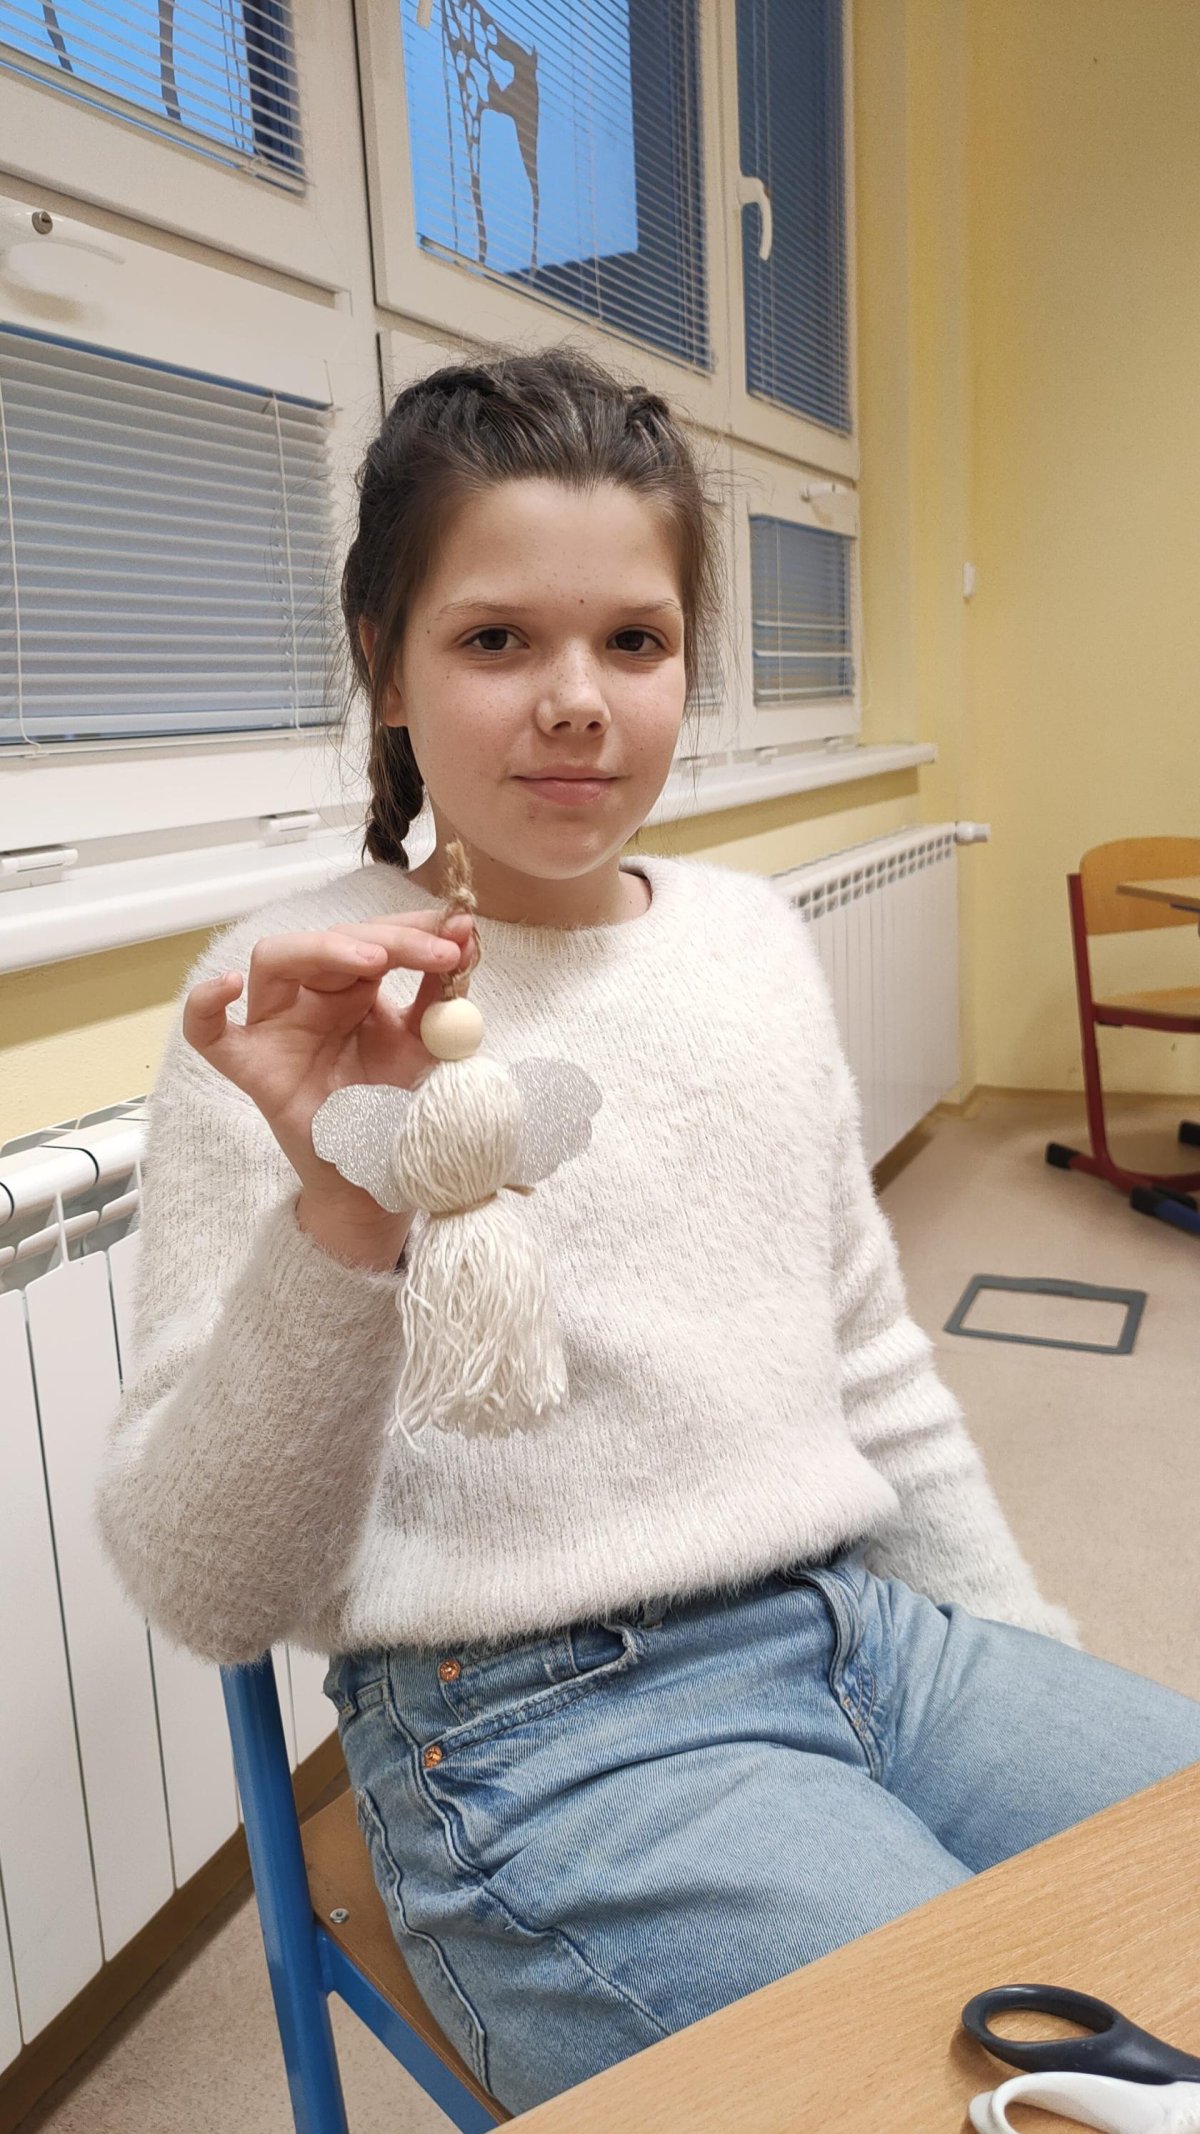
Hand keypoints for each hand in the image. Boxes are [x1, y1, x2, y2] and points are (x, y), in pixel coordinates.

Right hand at [181, 906, 478, 1221]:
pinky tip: (229, 984)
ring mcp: (278, 1029)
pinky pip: (210, 1035)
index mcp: (355, 990)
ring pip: (274, 960)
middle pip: (331, 941)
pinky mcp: (253, 1068)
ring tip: (375, 960)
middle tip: (438, 953)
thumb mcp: (431, 1044)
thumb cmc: (400, 1109)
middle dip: (388, 938)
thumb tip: (467, 932)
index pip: (374, 939)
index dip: (414, 931)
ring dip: (323, 948)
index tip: (459, 933)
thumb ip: (442, 992)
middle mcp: (311, 999)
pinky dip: (206, 1005)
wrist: (387, 1176)